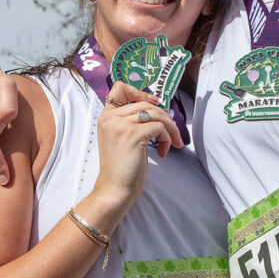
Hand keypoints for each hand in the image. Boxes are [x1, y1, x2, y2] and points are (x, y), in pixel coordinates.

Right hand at [93, 82, 181, 211]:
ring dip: (170, 128)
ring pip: (156, 114)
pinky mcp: (133, 135)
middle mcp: (111, 118)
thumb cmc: (121, 168)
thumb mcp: (119, 138)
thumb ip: (129, 122)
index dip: (139, 92)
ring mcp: (121, 125)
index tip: (153, 102)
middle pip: (145, 104)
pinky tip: (163, 152)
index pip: (119, 88)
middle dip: (164, 117)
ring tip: (172, 142)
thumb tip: (154, 109)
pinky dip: (167, 138)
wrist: (115, 189)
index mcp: (106, 117)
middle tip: (171, 132)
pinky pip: (159, 128)